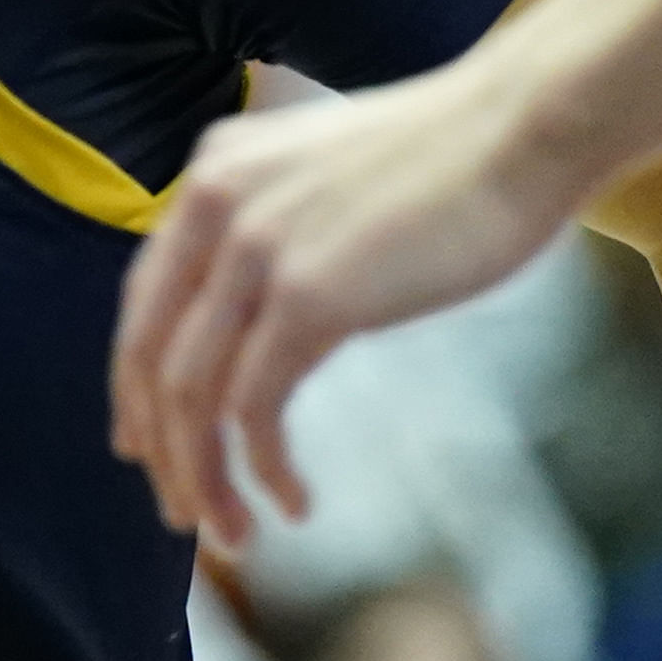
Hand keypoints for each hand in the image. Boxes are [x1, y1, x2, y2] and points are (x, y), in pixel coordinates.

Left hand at [109, 49, 592, 545]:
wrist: (525, 125)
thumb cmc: (455, 159)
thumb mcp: (329, 180)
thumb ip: (280, 229)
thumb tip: (266, 315)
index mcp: (215, 173)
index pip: (144, 300)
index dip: (136, 386)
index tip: (146, 449)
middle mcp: (216, 205)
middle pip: (151, 355)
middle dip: (161, 450)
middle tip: (182, 516)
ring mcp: (257, 248)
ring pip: (193, 394)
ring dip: (206, 477)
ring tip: (235, 535)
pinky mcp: (309, 295)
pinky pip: (255, 407)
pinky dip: (264, 467)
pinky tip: (294, 501)